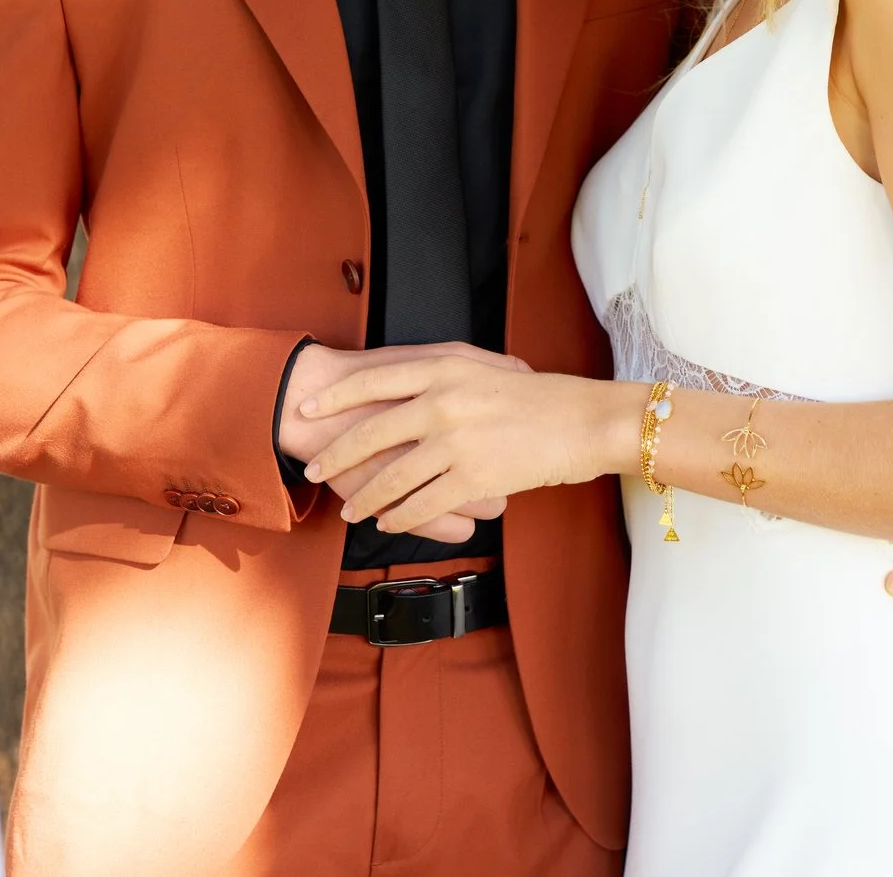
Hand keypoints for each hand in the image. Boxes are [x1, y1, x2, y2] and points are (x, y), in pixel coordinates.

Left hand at [302, 355, 635, 534]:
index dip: (336, 398)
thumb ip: (447, 373)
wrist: (584, 420)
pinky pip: (424, 503)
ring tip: (351, 512)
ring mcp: (456, 442)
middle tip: (315, 469)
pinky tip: (388, 523)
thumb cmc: (539, 396)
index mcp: (444, 369)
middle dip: (338, 455)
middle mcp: (443, 403)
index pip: (374, 381)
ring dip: (366, 498)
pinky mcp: (473, 478)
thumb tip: (413, 381)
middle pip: (372, 433)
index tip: (308, 410)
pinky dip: (401, 516)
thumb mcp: (488, 369)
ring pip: (394, 476)